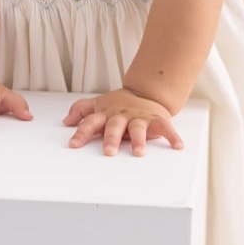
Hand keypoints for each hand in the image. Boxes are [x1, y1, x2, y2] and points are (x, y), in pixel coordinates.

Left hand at [63, 90, 183, 156]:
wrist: (147, 91)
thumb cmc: (119, 104)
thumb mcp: (98, 105)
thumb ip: (81, 110)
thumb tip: (66, 121)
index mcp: (106, 113)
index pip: (91, 122)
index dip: (81, 133)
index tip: (74, 145)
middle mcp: (121, 116)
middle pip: (114, 126)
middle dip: (111, 139)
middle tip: (108, 152)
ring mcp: (139, 117)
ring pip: (138, 128)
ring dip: (139, 140)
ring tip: (138, 153)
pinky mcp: (156, 119)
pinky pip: (165, 127)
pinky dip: (172, 136)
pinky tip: (177, 146)